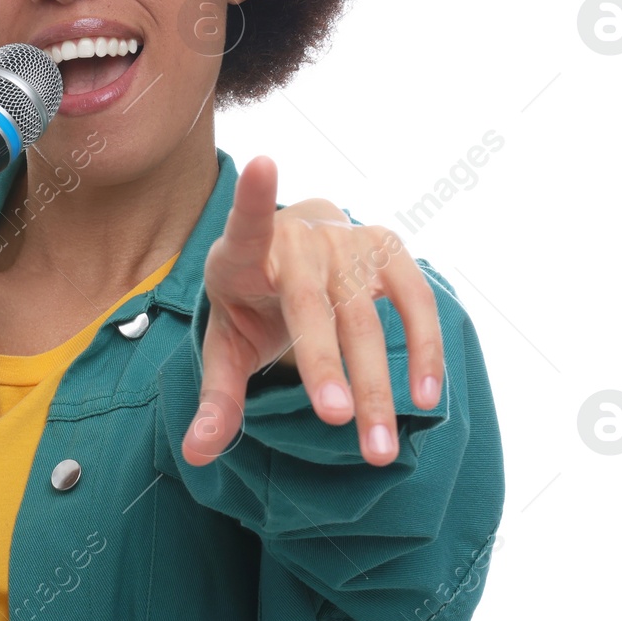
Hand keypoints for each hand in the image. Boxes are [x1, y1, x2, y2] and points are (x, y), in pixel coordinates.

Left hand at [183, 156, 443, 467]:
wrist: (291, 251)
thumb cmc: (251, 301)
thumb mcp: (226, 344)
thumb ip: (216, 397)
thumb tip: (195, 455)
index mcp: (244, 252)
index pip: (246, 223)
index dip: (253, 197)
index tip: (262, 164)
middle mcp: (299, 239)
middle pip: (314, 305)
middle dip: (327, 365)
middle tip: (337, 422)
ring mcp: (347, 240)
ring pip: (367, 314)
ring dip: (378, 381)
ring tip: (380, 445)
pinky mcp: (387, 249)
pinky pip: (415, 301)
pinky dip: (423, 349)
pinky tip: (426, 398)